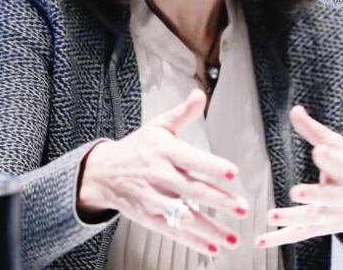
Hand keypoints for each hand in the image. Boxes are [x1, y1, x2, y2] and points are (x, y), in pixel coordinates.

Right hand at [77, 89, 248, 255]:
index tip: (233, 173)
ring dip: (209, 228)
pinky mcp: (148, 217)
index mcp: (165, 151)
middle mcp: (160, 176)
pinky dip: (192, 241)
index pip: (191, 159)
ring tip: (232, 238)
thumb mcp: (158, 126)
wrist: (101, 173)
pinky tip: (211, 248)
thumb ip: (183, 113)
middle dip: (219, 201)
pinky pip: (172, 232)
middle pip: (192, 190)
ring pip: (184, 216)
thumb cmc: (136, 148)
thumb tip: (200, 94)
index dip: (212, 166)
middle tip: (241, 208)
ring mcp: (153, 199)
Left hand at [256, 105, 342, 247]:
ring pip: (310, 218)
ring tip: (273, 215)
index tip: (320, 150)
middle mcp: (338, 196)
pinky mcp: (316, 228)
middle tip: (297, 192)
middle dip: (313, 194)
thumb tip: (294, 109)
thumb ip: (313, 130)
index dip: (330, 158)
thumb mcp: (336, 146)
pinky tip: (260, 239)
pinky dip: (278, 238)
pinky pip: (296, 234)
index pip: (340, 164)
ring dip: (291, 217)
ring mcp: (328, 214)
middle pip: (327, 196)